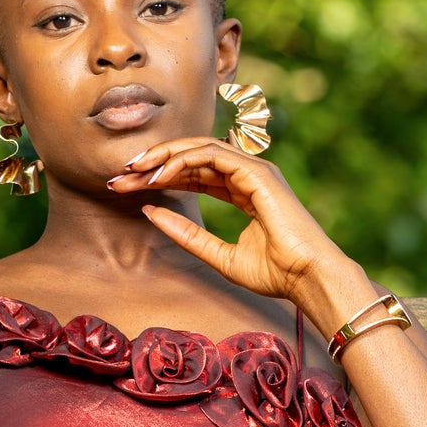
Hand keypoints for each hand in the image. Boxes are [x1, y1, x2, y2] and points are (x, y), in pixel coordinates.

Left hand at [107, 137, 347, 303]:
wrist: (307, 279)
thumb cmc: (274, 273)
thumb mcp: (217, 255)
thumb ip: (186, 234)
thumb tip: (150, 212)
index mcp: (240, 191)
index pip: (192, 173)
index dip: (158, 176)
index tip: (126, 187)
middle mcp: (247, 175)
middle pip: (191, 157)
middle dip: (153, 163)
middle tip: (120, 176)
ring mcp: (255, 171)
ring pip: (199, 148)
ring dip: (162, 157)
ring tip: (133, 171)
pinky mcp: (258, 173)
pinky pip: (213, 155)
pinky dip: (183, 161)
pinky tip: (159, 177)